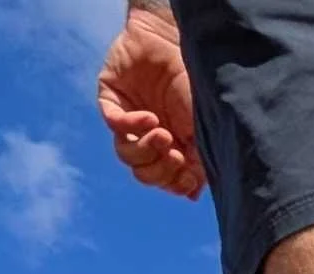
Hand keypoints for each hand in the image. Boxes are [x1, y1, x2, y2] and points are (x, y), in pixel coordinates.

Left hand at [97, 8, 205, 199]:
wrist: (172, 39)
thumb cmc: (191, 79)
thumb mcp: (202, 123)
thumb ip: (200, 157)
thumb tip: (193, 194)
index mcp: (172, 145)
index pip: (166, 179)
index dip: (174, 183)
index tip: (187, 179)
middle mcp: (149, 137)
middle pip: (145, 173)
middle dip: (160, 169)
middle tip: (175, 154)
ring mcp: (129, 121)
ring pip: (126, 155)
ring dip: (145, 150)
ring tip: (162, 133)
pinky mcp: (111, 102)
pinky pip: (114, 125)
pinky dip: (132, 126)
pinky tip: (150, 118)